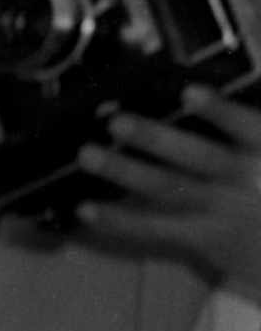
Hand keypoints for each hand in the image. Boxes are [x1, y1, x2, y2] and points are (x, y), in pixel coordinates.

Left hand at [65, 88, 260, 296]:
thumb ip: (244, 130)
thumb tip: (195, 94)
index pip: (246, 127)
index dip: (220, 112)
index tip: (189, 93)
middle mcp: (246, 180)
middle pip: (200, 157)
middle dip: (157, 139)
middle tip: (116, 122)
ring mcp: (221, 210)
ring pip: (169, 188)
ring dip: (125, 171)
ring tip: (88, 154)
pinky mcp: (202, 238)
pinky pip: (155, 229)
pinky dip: (118, 220)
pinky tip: (85, 209)